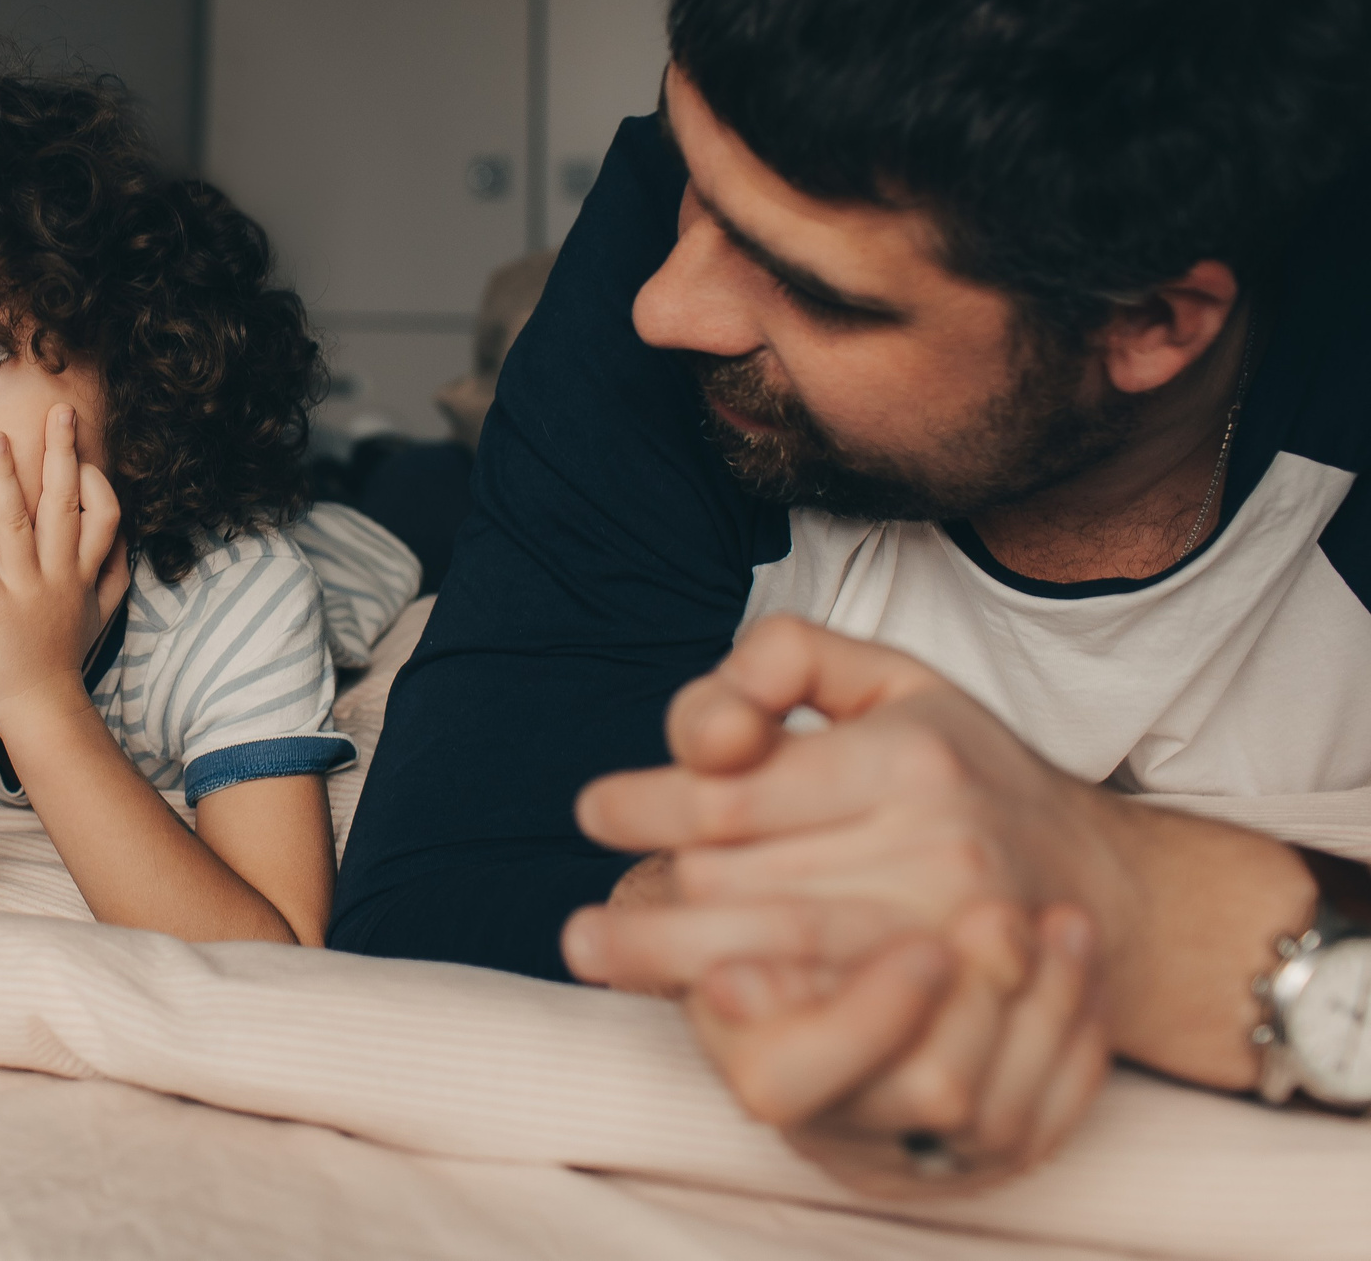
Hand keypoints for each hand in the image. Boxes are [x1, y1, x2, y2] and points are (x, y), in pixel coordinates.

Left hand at [0, 404, 126, 730]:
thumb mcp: (101, 614)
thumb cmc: (64, 659)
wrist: (41, 710)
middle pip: (65, 502)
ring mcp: (26, 588)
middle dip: (62, 454)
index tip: (83, 459)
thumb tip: (122, 537)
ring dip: (5, 477)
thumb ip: (111, 571)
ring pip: (18, 521)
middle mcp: (59, 573)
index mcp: (83, 573)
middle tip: (59, 411)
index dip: (97, 483)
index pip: (104, 514)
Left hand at [563, 616, 1117, 1193]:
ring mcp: (952, 935)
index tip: (595, 813)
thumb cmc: (957, 765)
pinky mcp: (961, 1003)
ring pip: (782, 955)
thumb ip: (782, 659)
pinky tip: (704, 1004)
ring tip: (601, 959)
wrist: (1090, 882)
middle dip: (659, 904)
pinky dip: (762, 1012)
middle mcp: (936, 849)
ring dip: (681, 963)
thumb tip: (705, 721)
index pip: (742, 792)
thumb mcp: (884, 678)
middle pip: (750, 882)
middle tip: (583, 926)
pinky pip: (838, 1013)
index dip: (651, 806)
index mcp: (909, 758)